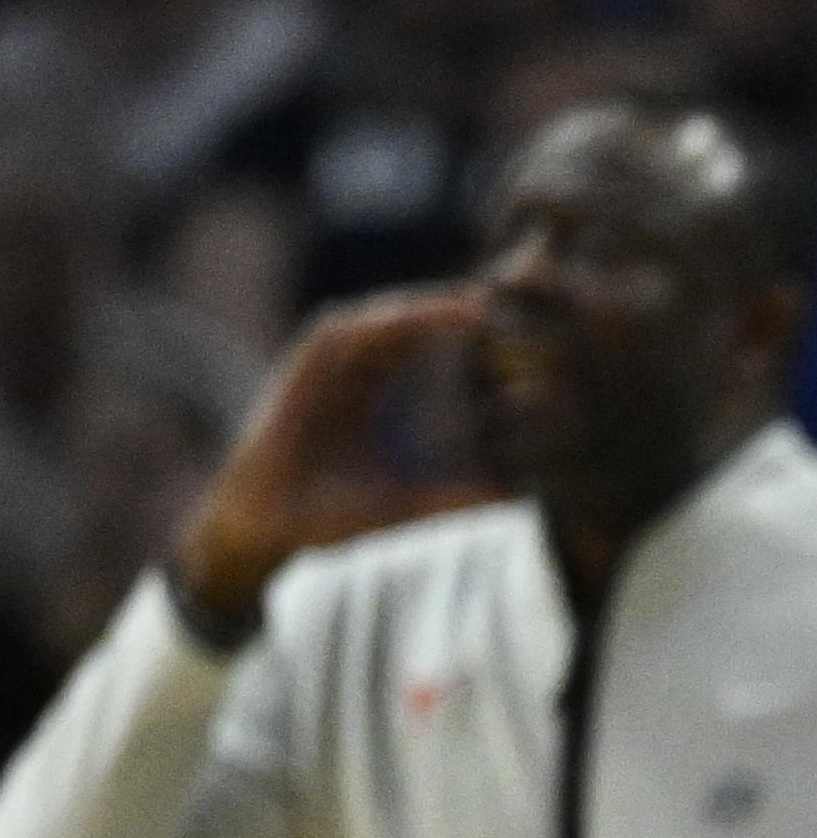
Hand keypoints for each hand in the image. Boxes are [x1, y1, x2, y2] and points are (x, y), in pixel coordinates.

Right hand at [169, 285, 502, 640]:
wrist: (270, 535)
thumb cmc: (334, 522)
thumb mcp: (415, 505)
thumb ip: (462, 498)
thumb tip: (524, 503)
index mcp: (369, 394)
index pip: (424, 348)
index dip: (466, 335)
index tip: (518, 332)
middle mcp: (346, 373)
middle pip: (406, 324)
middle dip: (452, 310)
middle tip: (507, 301)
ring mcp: (320, 370)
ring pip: (379, 321)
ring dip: (424, 310)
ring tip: (474, 305)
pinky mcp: (297, 373)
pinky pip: (339, 335)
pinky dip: (377, 325)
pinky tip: (415, 320)